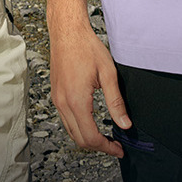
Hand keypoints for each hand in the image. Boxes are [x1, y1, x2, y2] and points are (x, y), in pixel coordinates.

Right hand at [49, 24, 131, 158]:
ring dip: (87, 138)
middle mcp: (63, 103)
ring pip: (71, 131)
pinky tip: (90, 122)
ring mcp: (57, 99)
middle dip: (98, 147)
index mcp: (76, 101)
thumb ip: (116, 102)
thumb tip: (125, 124)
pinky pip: (66, 120)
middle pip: (79, 139)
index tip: (119, 148)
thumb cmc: (86, 47)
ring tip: (105, 137)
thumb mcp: (108, 74)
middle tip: (115, 145)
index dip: (107, 147)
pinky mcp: (56, 95)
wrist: (67, 32)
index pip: (91, 137)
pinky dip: (79, 127)